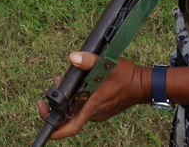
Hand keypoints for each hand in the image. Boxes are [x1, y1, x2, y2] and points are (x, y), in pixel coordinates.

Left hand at [36, 53, 151, 140]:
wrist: (143, 84)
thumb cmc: (127, 76)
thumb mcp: (108, 64)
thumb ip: (89, 61)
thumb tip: (73, 58)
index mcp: (92, 106)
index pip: (70, 127)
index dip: (55, 129)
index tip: (45, 115)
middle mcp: (93, 113)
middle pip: (69, 117)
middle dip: (58, 103)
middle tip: (56, 84)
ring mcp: (97, 113)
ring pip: (76, 111)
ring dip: (67, 99)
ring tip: (64, 80)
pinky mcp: (101, 109)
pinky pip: (84, 107)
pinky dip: (77, 98)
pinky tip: (78, 84)